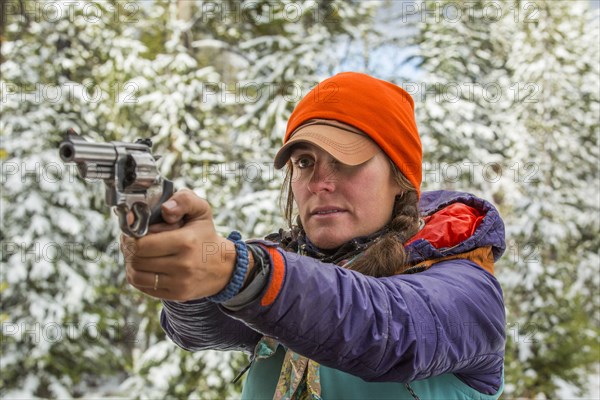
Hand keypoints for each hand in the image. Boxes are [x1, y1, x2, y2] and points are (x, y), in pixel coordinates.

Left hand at [120, 189, 236, 300]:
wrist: (224, 266)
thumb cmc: (205, 236)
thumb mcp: (201, 211)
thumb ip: (184, 200)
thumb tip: (165, 209)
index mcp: (186, 242)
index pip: (141, 244)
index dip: (130, 237)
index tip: (132, 232)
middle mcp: (183, 265)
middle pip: (136, 260)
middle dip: (129, 250)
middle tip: (132, 242)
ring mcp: (180, 283)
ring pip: (136, 276)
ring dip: (131, 264)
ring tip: (137, 255)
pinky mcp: (177, 294)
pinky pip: (144, 287)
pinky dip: (138, 277)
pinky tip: (145, 267)